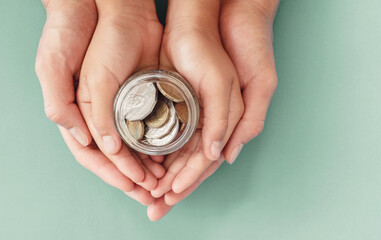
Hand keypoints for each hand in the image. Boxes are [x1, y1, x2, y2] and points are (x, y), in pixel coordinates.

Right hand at [35, 0, 164, 201]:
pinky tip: (172, 153)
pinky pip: (146, 125)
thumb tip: (90, 142)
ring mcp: (115, 105)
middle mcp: (94, 114)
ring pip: (132, 146)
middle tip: (153, 193)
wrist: (103, 4)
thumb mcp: (55, 65)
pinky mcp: (135, 93)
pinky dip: (157, 142)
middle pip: (113, 157)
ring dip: (146, 165)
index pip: (91, 154)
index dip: (112, 172)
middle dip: (132, 178)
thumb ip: (65, 104)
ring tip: (166, 180)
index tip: (133, 185)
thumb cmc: (68, 31)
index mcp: (71, 112)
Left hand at [147, 0, 279, 219]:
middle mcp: (210, 121)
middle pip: (188, 163)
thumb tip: (220, 155)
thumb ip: (230, 120)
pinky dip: (154, 149)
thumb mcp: (238, 86)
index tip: (170, 197)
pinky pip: (164, 131)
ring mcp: (192, 111)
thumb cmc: (235, 48)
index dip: (188, 181)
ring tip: (145, 190)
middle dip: (173, 186)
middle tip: (154, 206)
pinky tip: (142, 160)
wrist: (206, 19)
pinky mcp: (175, 99)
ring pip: (175, 151)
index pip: (205, 162)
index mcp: (227, 123)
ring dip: (162, 173)